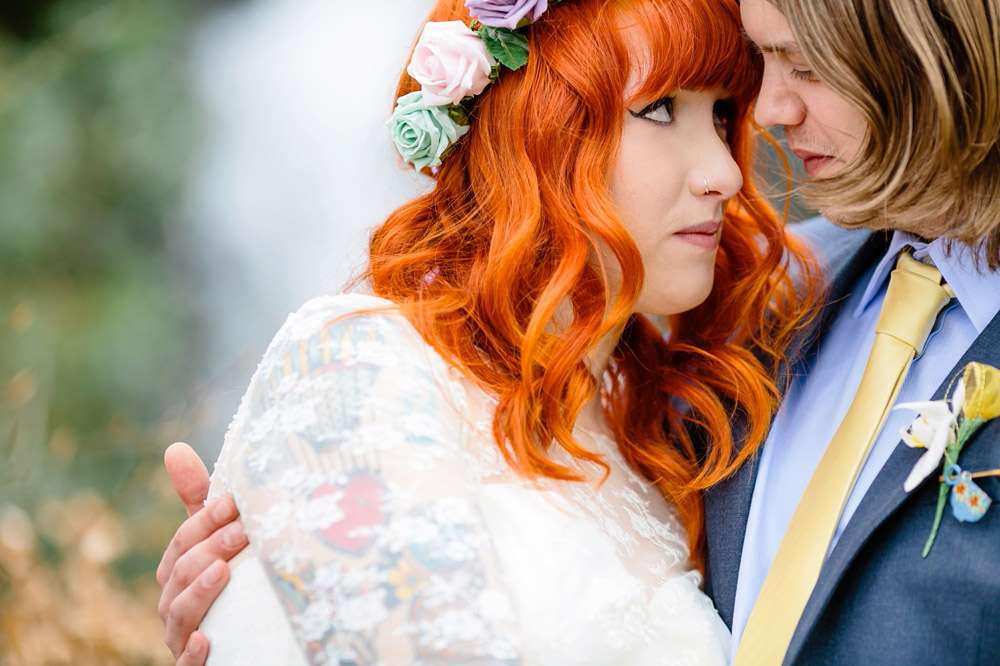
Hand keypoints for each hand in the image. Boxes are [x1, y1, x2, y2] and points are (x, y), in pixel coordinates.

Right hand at [156, 442, 247, 663]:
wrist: (246, 647)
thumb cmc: (227, 584)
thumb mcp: (216, 541)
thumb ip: (200, 502)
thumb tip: (174, 448)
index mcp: (176, 571)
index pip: (183, 541)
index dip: (205, 521)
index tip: (235, 503)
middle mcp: (173, 603)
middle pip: (181, 573)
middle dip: (210, 549)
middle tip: (244, 531)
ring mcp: (182, 636)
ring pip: (179, 614)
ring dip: (199, 592)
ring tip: (223, 572)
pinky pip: (185, 665)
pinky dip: (192, 653)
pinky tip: (205, 641)